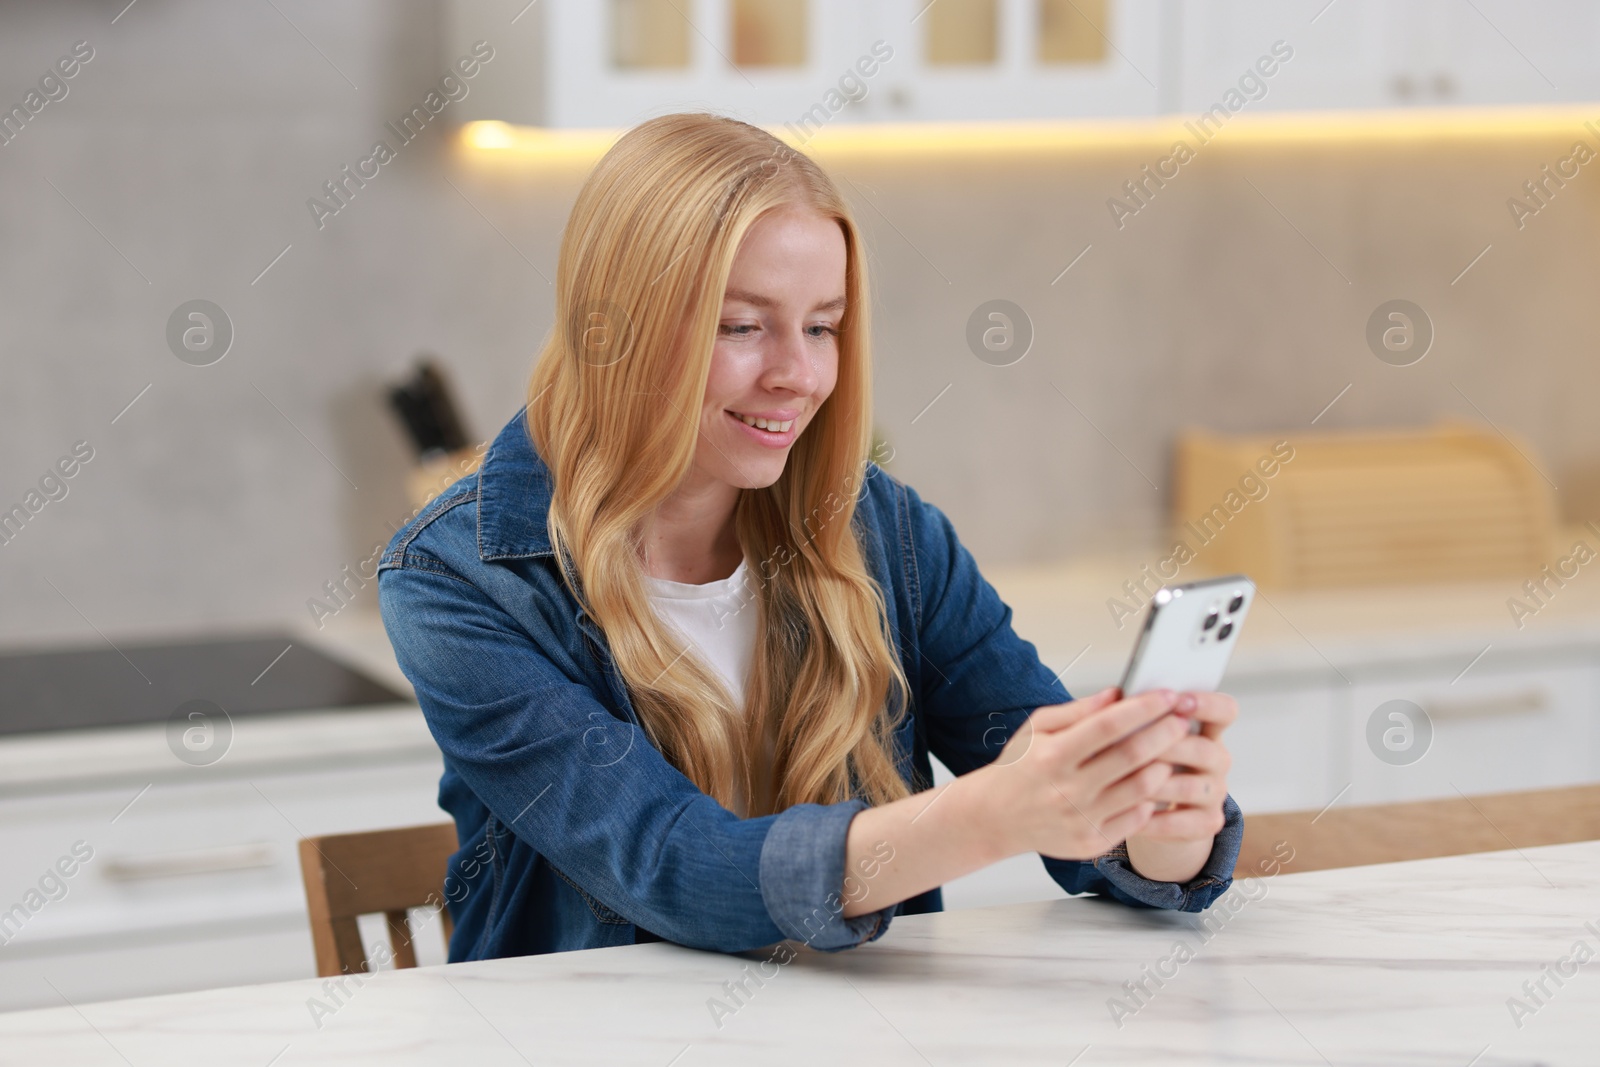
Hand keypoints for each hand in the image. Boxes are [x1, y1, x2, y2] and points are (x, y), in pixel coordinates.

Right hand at [972, 687, 1193, 861]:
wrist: (996, 817)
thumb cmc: (1019, 768)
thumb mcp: (1037, 728)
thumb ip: (1078, 710)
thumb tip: (1118, 694)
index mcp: (1053, 755)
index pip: (1108, 725)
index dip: (1144, 708)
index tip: (1168, 695)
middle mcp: (1067, 789)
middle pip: (1132, 756)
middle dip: (1165, 732)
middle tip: (1182, 718)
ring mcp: (1081, 819)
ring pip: (1141, 788)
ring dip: (1164, 764)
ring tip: (1171, 750)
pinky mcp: (1092, 842)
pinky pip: (1137, 817)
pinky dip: (1150, 797)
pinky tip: (1151, 781)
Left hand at [1125, 689, 1236, 881]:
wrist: (1152, 809)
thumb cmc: (1141, 760)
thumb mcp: (1138, 734)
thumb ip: (1130, 713)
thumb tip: (1113, 694)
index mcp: (1206, 729)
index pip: (1225, 710)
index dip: (1207, 704)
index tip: (1178, 700)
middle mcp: (1217, 759)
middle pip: (1204, 750)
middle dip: (1167, 747)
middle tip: (1133, 745)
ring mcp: (1215, 793)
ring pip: (1189, 787)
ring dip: (1153, 784)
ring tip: (1120, 781)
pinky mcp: (1206, 823)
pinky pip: (1180, 823)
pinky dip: (1150, 819)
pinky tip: (1125, 813)